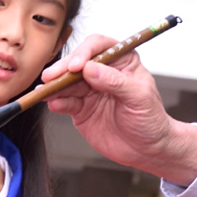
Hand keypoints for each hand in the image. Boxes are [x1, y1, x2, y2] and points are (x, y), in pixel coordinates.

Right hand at [44, 34, 196, 184]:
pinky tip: (54, 103)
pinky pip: (66, 102)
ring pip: (67, 82)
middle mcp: (103, 72)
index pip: (99, 47)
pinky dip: (58, 102)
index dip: (85, 52)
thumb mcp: (140, 97)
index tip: (76, 66)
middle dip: (63, 69)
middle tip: (51, 76)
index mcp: (121, 61)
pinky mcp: (80, 109)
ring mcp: (90, 90)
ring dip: (55, 86)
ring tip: (45, 91)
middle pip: (78, 63)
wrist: (147, 150)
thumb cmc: (151, 120)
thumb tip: (90, 68)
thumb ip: (115, 82)